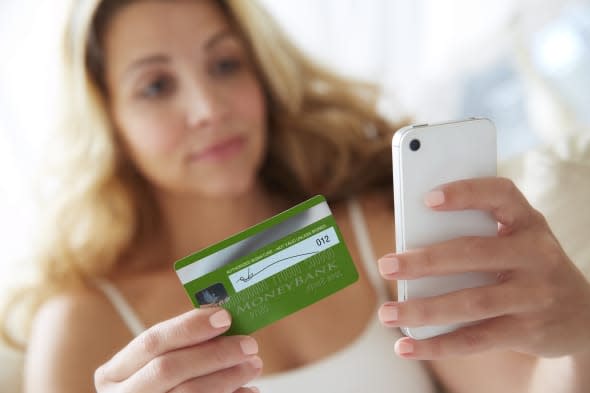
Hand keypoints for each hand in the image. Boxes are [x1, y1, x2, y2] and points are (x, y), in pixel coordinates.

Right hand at [95, 307, 261, 392]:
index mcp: (113, 373)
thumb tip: (223, 320)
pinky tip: (248, 391)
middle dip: (214, 354)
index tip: (225, 317)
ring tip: (253, 365)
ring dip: (227, 378)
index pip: (152, 342)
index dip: (189, 327)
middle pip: (169, 369)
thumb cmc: (153, 387)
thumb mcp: (151, 367)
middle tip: (249, 344)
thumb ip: (180, 346)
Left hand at [378, 177, 589, 359]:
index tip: (426, 199)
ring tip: (386, 312)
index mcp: (527, 222)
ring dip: (422, 309)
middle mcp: (536, 254)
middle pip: (472, 253)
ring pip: (470, 302)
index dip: (465, 193)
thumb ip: (475, 237)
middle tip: (385, 265)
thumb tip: (410, 250)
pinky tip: (406, 345)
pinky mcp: (528, 330)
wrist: (581, 315)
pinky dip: (437, 345)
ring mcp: (535, 294)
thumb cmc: (527, 266)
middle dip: (424, 261)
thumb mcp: (515, 242)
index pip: (499, 195)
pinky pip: (475, 339)